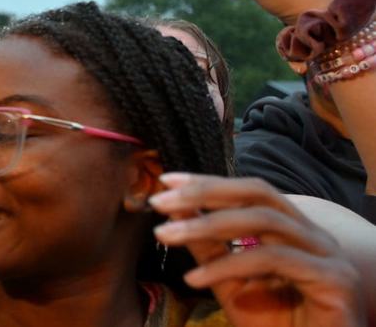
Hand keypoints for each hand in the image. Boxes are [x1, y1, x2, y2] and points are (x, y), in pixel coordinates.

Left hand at [150, 173, 363, 326]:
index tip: (166, 181)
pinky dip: (228, 265)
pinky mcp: (334, 279)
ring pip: (263, 221)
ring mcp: (328, 255)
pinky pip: (273, 260)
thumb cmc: (276, 326)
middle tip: (160, 202)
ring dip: (206, 226)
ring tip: (165, 236)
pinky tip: (195, 279)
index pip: (250, 192)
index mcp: (295, 231)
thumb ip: (209, 249)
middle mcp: (315, 236)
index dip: (209, 183)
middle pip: (259, 194)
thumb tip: (177, 212)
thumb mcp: (231, 284)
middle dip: (205, 193)